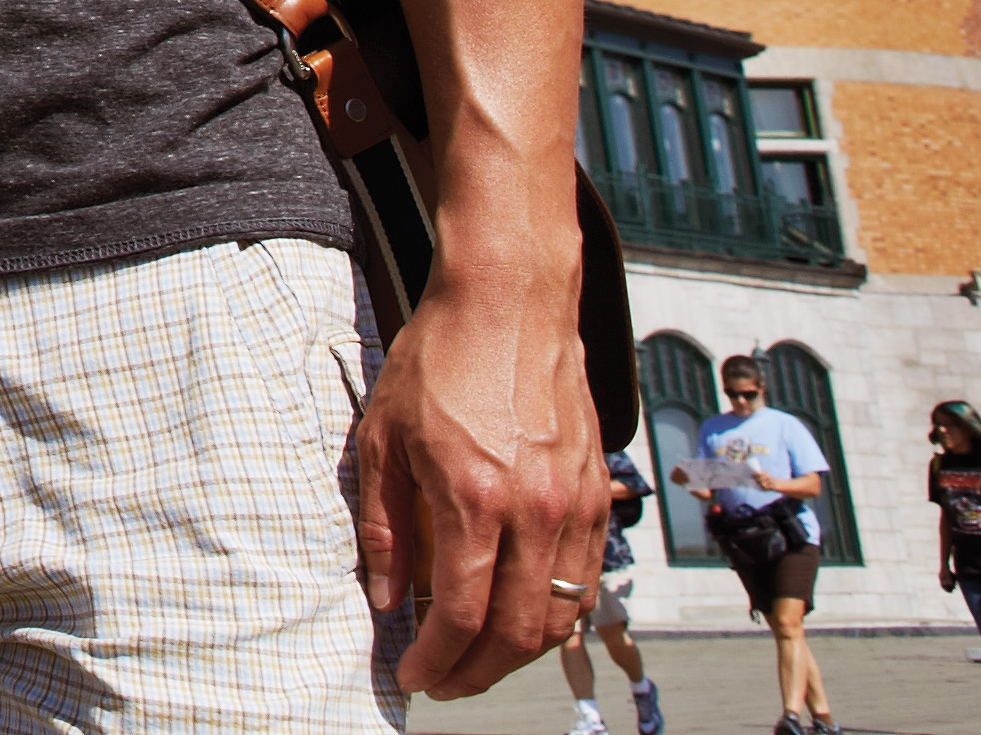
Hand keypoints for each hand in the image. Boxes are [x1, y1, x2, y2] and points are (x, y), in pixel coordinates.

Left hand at [346, 265, 602, 698]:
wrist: (510, 300)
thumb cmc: (439, 359)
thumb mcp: (384, 436)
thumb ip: (386, 526)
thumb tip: (389, 599)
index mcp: (475, 498)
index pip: (462, 615)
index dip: (436, 660)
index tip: (413, 677)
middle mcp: (535, 511)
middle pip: (517, 633)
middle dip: (479, 673)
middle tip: (446, 680)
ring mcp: (575, 505)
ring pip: (560, 616)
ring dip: (519, 653)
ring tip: (479, 657)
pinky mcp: (597, 492)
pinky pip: (586, 580)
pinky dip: (556, 613)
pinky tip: (521, 614)